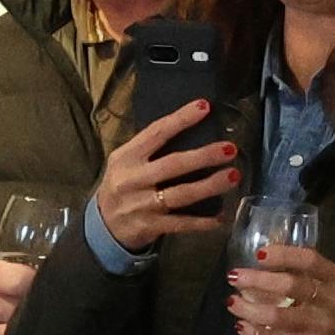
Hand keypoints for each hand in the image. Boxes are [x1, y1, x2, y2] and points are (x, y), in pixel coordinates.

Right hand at [87, 103, 241, 256]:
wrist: (101, 227)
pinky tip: (221, 218)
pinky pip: (181, 223)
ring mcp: (141, 205)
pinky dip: (202, 222)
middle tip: (230, 149)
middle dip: (204, 156)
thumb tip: (191, 128)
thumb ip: (150, 149)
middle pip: (173, 164)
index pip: (156, 133)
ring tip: (232, 176)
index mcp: (126, 157)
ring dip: (209, 186)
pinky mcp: (149, 227)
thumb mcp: (126, 163)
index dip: (181, 119)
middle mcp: (132, 179)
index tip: (205, 107)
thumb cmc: (123, 186)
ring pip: (181, 194)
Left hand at [227, 237, 334, 334]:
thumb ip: (306, 273)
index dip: (284, 255)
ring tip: (232, 303)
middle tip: (234, 276)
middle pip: (291, 286)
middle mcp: (330, 299)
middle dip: (258, 280)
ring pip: (280, 316)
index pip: (310, 260)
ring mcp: (322, 325)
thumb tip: (267, 251)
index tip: (259, 253)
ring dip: (251, 309)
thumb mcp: (333, 287)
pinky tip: (242, 326)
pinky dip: (256, 332)